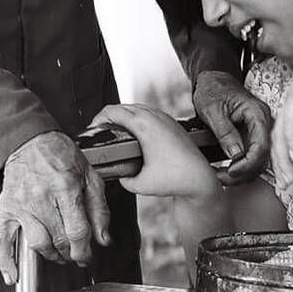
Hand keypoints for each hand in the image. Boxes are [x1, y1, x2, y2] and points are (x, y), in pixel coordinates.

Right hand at [0, 130, 107, 284]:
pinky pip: (1, 239)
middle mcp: (42, 197)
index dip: (85, 249)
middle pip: (59, 239)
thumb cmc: (60, 155)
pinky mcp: (6, 208)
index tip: (86, 255)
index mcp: (66, 187)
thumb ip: (99, 208)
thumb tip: (104, 239)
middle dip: (71, 254)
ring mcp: (21, 204)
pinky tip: (13, 275)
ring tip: (58, 254)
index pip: (78, 230)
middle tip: (75, 254)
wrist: (29, 140)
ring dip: (50, 256)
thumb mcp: (89, 175)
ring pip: (37, 243)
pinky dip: (5, 261)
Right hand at [88, 103, 222, 198]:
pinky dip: (136, 118)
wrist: (200, 178)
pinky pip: (148, 113)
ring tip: (113, 131)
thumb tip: (117, 175)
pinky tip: (132, 132)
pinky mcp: (171, 122)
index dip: (98, 119)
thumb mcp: (139, 184)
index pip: (113, 111)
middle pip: (123, 107)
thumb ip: (122, 179)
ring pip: (136, 108)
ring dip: (123, 116)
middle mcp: (155, 116)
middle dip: (108, 117)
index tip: (92, 130)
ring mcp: (165, 117)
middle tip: (99, 131)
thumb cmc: (174, 179)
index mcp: (144, 125)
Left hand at [192, 69, 272, 184]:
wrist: (213, 80)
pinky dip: (240, 167)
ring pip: (259, 161)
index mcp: (258, 114)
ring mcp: (259, 131)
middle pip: (263, 157)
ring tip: (220, 177)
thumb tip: (235, 155)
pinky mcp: (252, 137)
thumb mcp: (213, 111)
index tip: (230, 171)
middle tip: (222, 178)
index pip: (262, 145)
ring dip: (242, 173)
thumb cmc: (213, 91)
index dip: (248, 163)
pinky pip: (252, 157)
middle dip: (244, 172)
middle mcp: (264, 123)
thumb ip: (226, 132)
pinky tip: (225, 171)